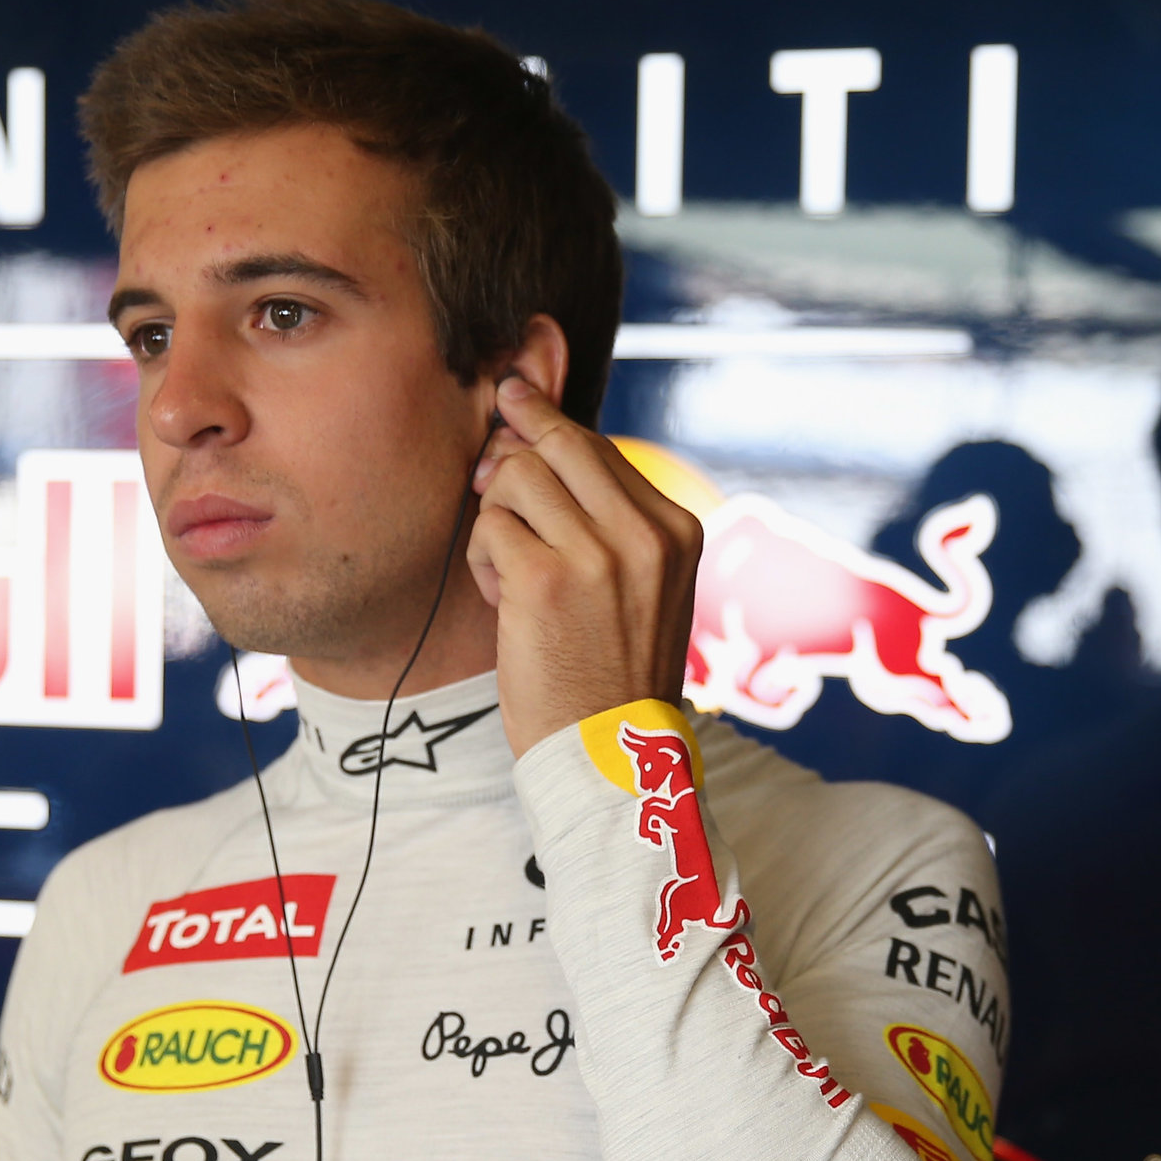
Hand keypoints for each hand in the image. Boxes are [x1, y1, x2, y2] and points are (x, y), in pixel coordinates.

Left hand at [468, 375, 703, 755]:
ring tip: (508, 573)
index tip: (514, 405)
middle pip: (557, 443)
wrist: (611, 754)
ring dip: (496, 520)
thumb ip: (612, 521)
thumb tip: (541, 440)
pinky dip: (482, 560)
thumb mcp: (643, 587)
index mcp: (677, 527)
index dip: (547, 430)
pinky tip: (501, 600)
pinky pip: (489, 526)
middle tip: (487, 476)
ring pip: (517, 477)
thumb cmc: (613, 673)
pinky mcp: (544, 579)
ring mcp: (597, 552)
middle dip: (511, 448)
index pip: (599, 447)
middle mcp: (645, 532)